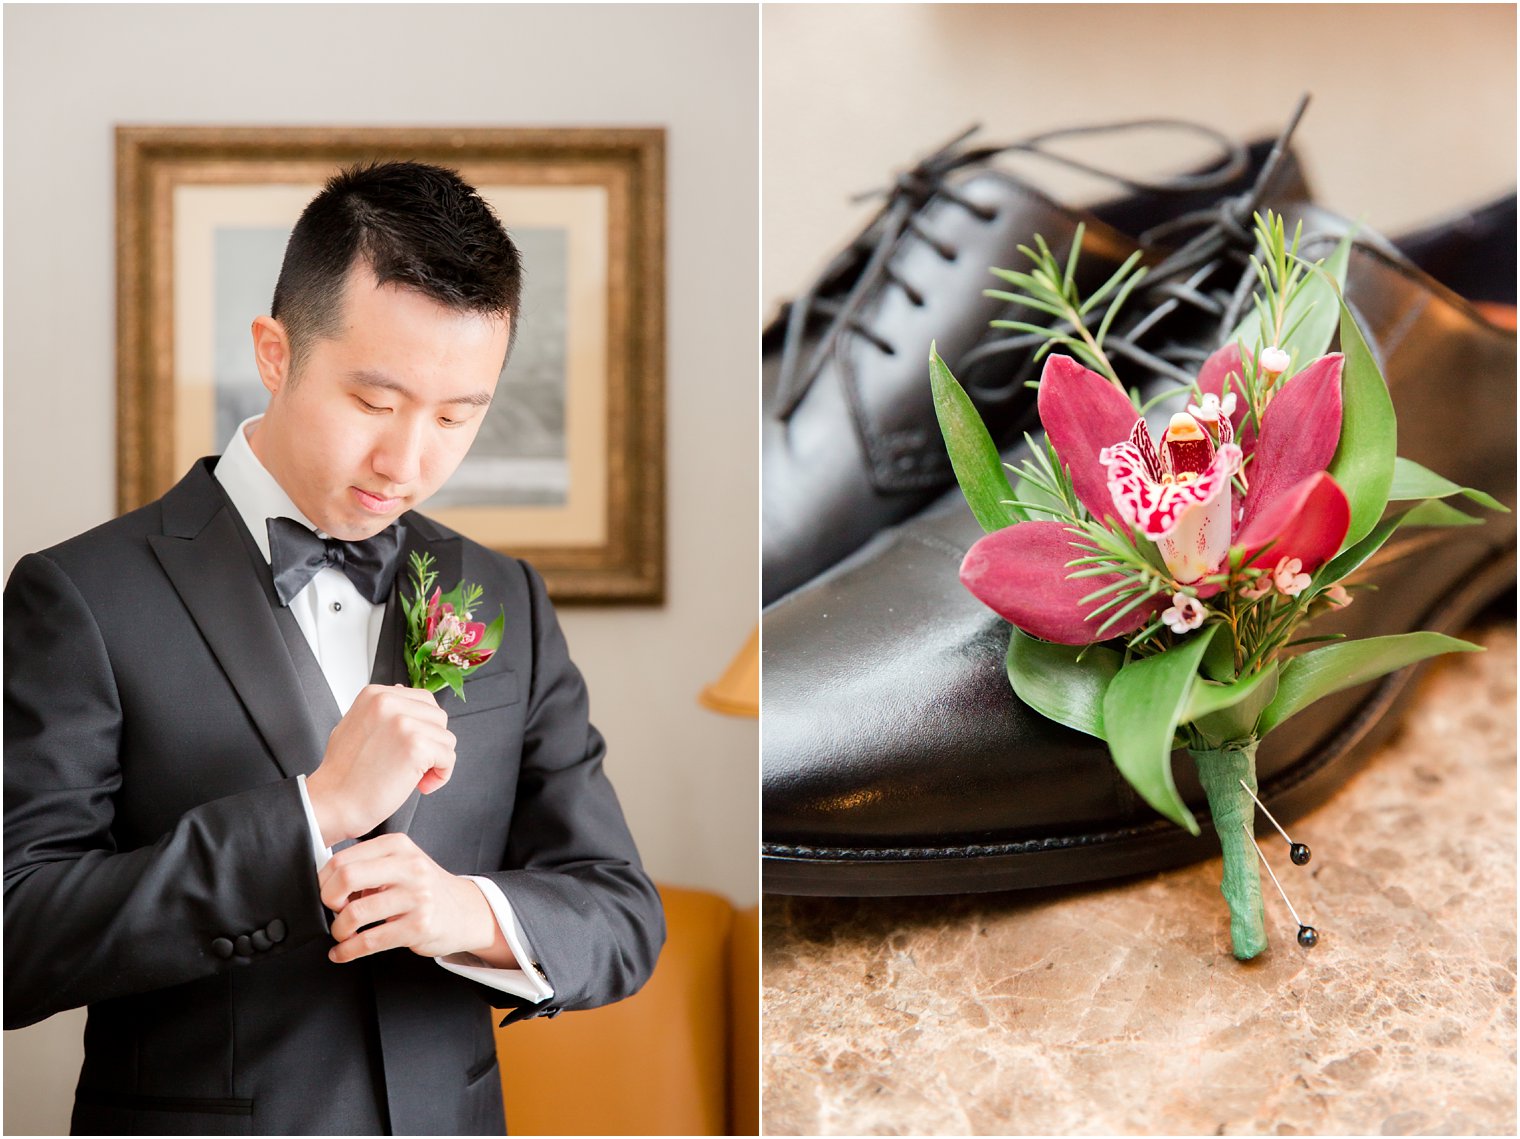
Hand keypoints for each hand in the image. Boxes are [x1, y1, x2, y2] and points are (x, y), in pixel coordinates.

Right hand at [305, 685, 454, 845]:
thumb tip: (404, 693)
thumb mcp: (356, 725)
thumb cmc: (343, 773)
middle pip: (439, 718)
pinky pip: (448, 758)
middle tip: (413, 765)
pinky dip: (440, 775)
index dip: (424, 728)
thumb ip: (382, 710)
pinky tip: (420, 785)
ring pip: (446, 738)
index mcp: (375, 694)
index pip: (424, 700)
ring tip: (413, 777)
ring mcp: (403, 723)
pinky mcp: (415, 746)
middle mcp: (389, 703)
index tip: (409, 748)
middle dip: (432, 743)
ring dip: (436, 761)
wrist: (332, 803)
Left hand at [320, 833, 516, 965]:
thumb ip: (368, 865)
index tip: (325, 893)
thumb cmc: (424, 888)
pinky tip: (343, 952)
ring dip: (339, 930)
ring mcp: (416, 897)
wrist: (464, 911)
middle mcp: (409, 867)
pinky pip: (370, 941)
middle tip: (333, 910)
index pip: (343, 859)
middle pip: (346, 878)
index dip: (324, 880)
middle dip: (328, 900)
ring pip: (355, 914)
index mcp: (398, 846)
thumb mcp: (401, 863)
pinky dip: (347, 951)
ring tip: (342, 933)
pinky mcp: (418, 926)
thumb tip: (325, 881)